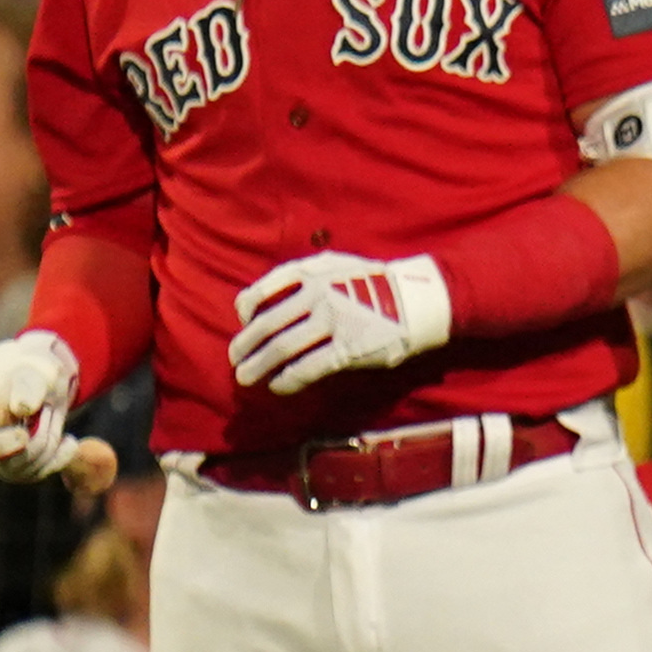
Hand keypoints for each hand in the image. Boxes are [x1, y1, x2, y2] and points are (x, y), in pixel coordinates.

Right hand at [0, 326, 86, 479]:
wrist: (43, 382)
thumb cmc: (29, 372)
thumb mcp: (30, 372)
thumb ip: (27, 387)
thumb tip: (23, 408)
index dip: (2, 445)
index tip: (24, 435)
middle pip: (11, 463)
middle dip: (39, 438)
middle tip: (47, 409)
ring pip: (32, 469)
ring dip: (51, 440)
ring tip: (51, 414)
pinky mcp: (21, 470)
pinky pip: (46, 471)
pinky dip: (62, 454)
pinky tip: (67, 440)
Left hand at [229, 251, 451, 392]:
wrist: (417, 299)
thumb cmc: (373, 284)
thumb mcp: (336, 265)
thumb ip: (303, 276)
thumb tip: (265, 300)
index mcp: (311, 272)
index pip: (262, 291)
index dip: (246, 310)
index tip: (245, 322)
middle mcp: (318, 295)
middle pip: (268, 324)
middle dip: (245, 345)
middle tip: (235, 359)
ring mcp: (334, 322)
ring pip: (283, 348)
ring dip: (259, 365)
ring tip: (245, 377)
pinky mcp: (348, 348)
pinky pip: (308, 368)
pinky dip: (288, 379)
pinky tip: (278, 386)